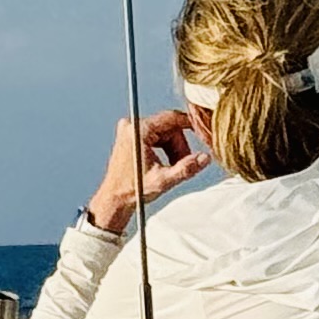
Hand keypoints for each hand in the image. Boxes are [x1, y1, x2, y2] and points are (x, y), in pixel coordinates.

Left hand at [84, 107, 208, 235]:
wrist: (114, 199)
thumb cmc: (132, 190)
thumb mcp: (163, 180)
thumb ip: (186, 168)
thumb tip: (204, 158)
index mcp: (138, 130)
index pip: (172, 118)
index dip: (191, 125)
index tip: (204, 132)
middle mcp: (132, 126)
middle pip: (170, 127)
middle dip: (180, 146)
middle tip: (183, 164)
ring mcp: (130, 130)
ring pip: (165, 132)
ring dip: (174, 149)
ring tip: (173, 167)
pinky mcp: (131, 136)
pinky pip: (157, 136)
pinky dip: (165, 149)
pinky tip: (165, 164)